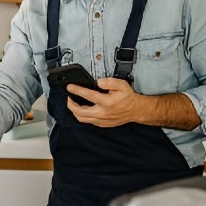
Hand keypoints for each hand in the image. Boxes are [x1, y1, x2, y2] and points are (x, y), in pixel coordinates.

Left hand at [67, 78, 200, 130]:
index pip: (87, 95)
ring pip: (82, 118)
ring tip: (73, 103)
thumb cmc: (128, 98)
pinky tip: (82, 109)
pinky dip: (82, 115)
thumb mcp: (121, 85)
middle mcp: (102, 113)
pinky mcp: (102, 124)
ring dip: (75, 111)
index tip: (69, 87)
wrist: (136, 110)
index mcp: (106, 102)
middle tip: (69, 96)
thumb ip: (109, 82)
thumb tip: (98, 82)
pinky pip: (88, 121)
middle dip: (70, 104)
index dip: (76, 90)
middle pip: (79, 111)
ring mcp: (101, 120)